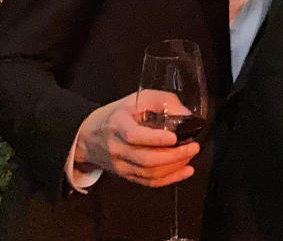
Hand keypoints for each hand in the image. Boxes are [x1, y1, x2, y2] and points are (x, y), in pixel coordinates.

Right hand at [74, 91, 200, 187]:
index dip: (155, 139)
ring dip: (174, 167)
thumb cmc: (117, 114)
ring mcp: (120, 165)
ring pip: (149, 173)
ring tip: (190, 155)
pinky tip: (184, 171)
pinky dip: (169, 179)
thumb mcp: (137, 99)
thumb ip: (162, 101)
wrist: (89, 136)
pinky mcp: (126, 175)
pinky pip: (148, 182)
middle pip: (145, 159)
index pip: (134, 136)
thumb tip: (186, 114)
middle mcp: (117, 148)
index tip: (174, 137)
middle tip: (193, 147)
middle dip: (174, 155)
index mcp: (118, 126)